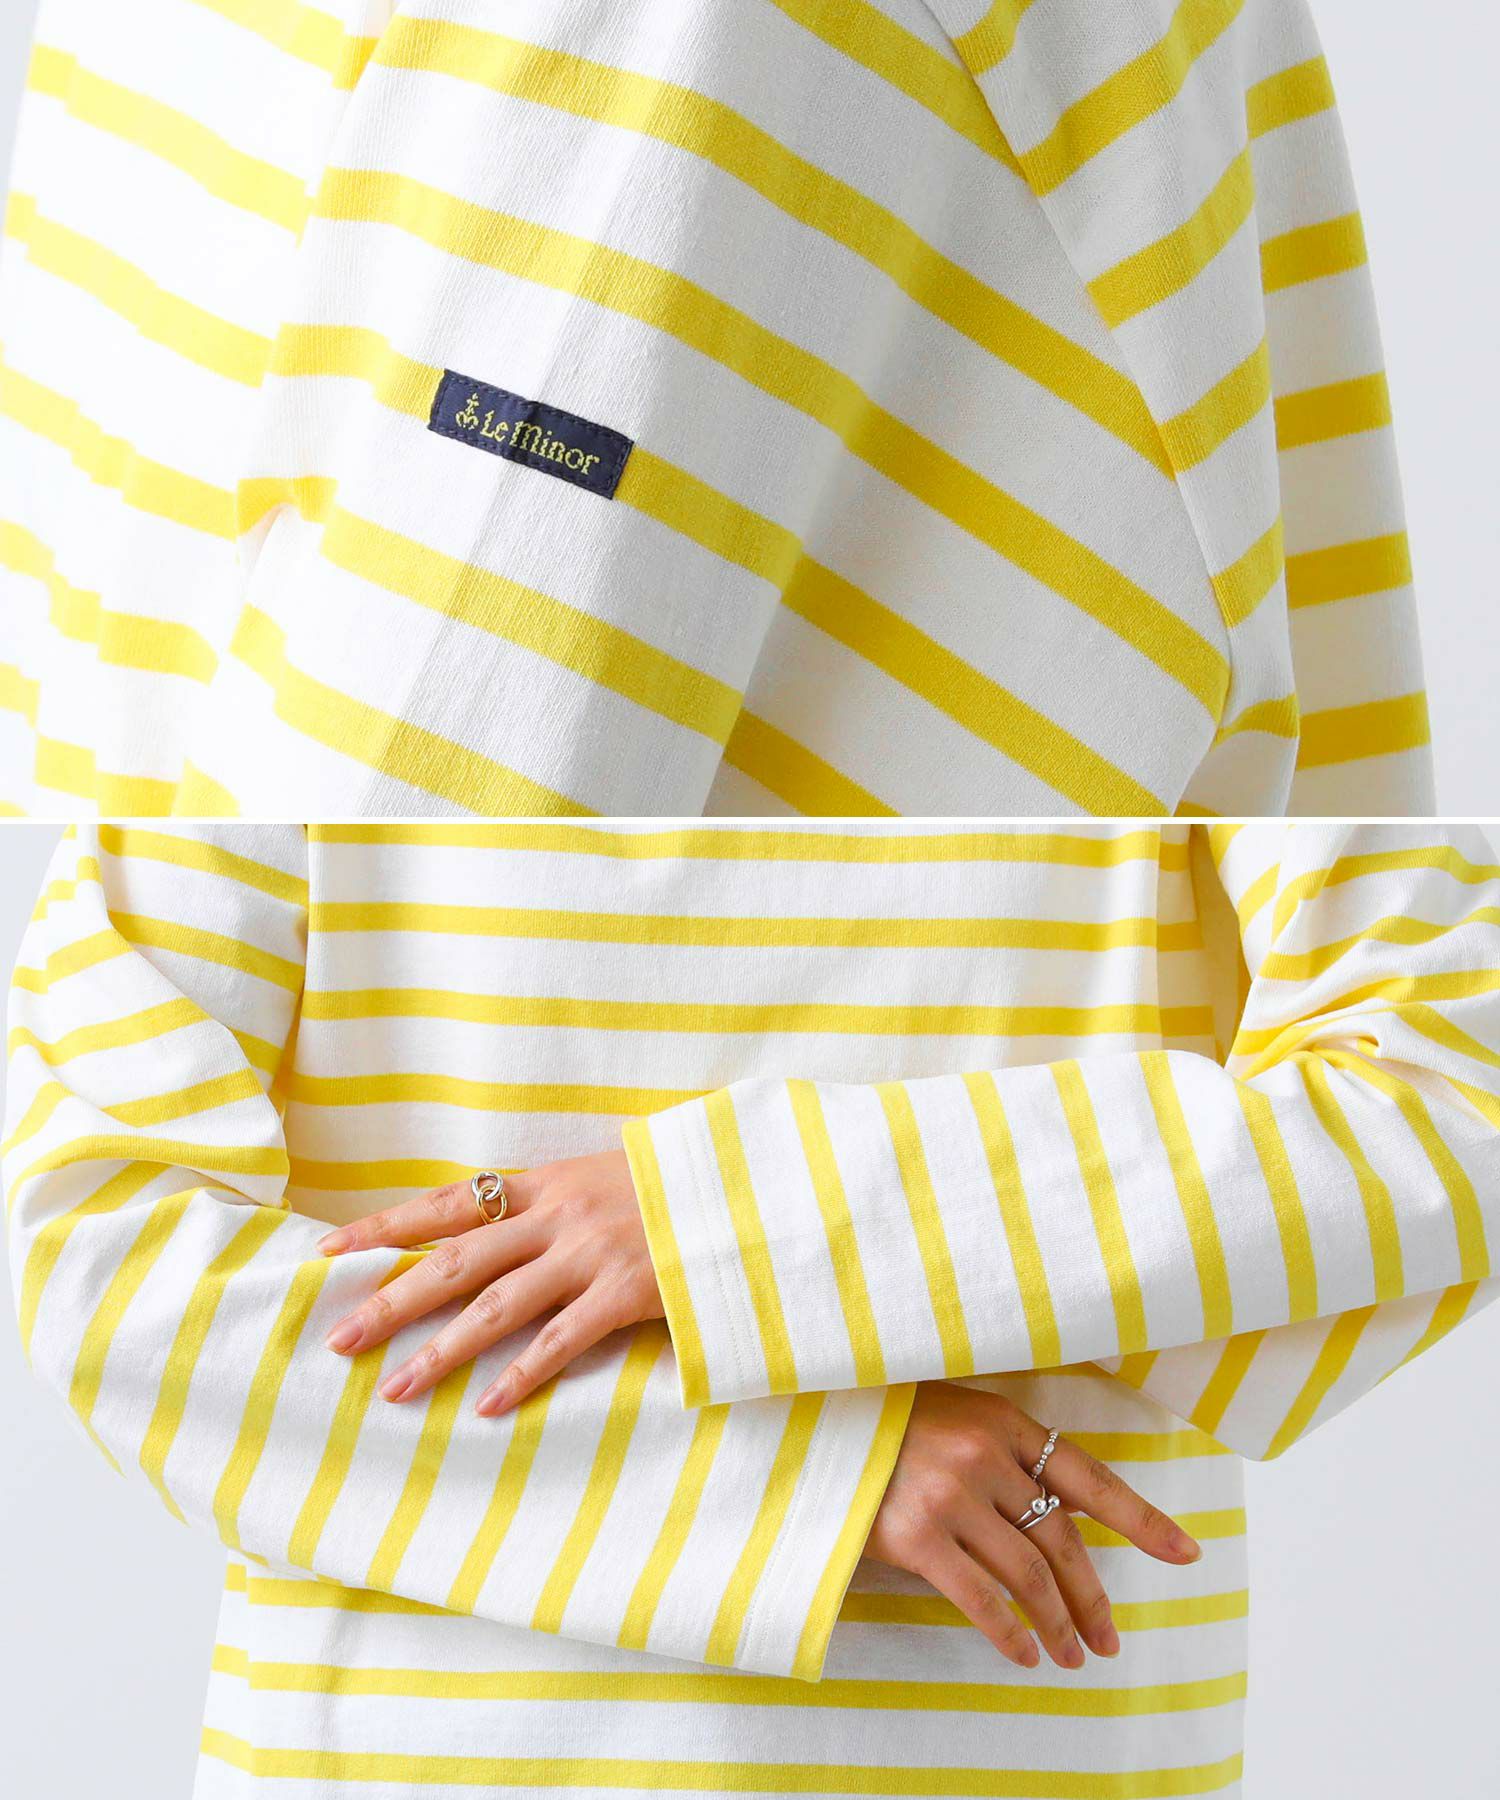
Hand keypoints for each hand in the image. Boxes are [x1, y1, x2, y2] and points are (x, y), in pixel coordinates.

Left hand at [318, 1151, 661, 1414]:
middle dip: (391, 1300)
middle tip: (338, 1340)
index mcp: (544, 1183)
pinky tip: (484, 1407)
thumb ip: (547, 1204)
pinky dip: (520, 1375)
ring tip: (394, 1389)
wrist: (746, 1183)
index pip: (447, 1203)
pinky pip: (562, 1340)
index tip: (329, 1252)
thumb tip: (487, 1228)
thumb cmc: (670, 1185)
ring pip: (496, 1307)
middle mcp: (557, 1215)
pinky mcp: (627, 1292)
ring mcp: (590, 1253)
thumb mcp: (600, 1177)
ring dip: (439, 1351)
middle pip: (455, 1261)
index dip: (385, 1228)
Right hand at [865, 1382, 1200, 1670]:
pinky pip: (979, 1598)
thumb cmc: (891, 1423)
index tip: (1185, 1554)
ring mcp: (949, 1495)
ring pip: (1028, 1575)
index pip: (1090, 1479)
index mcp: (1004, 1422)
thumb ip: (1008, 1461)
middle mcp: (985, 1457)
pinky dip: (1009, 1632)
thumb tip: (1066, 1525)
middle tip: (1110, 1640)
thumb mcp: (959, 1420)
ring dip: (1057, 1626)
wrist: (814, 1424)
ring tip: (1071, 1658)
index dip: (1142, 1521)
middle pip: (1063, 1541)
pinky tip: (1024, 1655)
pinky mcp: (915, 1536)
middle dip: (1094, 1599)